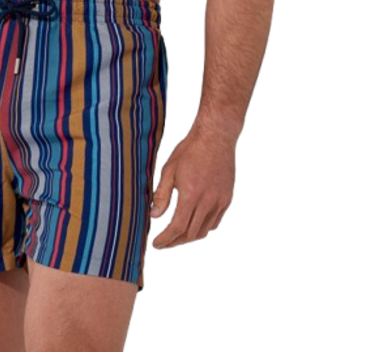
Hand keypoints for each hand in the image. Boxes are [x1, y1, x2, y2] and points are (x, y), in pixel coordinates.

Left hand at [151, 121, 236, 249]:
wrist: (216, 136)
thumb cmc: (190, 150)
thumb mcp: (169, 169)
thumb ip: (161, 194)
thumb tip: (154, 216)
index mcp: (191, 195)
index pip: (177, 227)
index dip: (165, 239)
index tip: (155, 244)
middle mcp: (208, 202)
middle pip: (191, 233)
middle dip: (175, 242)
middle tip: (163, 244)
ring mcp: (220, 201)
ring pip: (204, 230)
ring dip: (189, 238)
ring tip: (176, 238)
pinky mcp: (227, 198)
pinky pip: (215, 222)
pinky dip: (203, 229)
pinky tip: (194, 228)